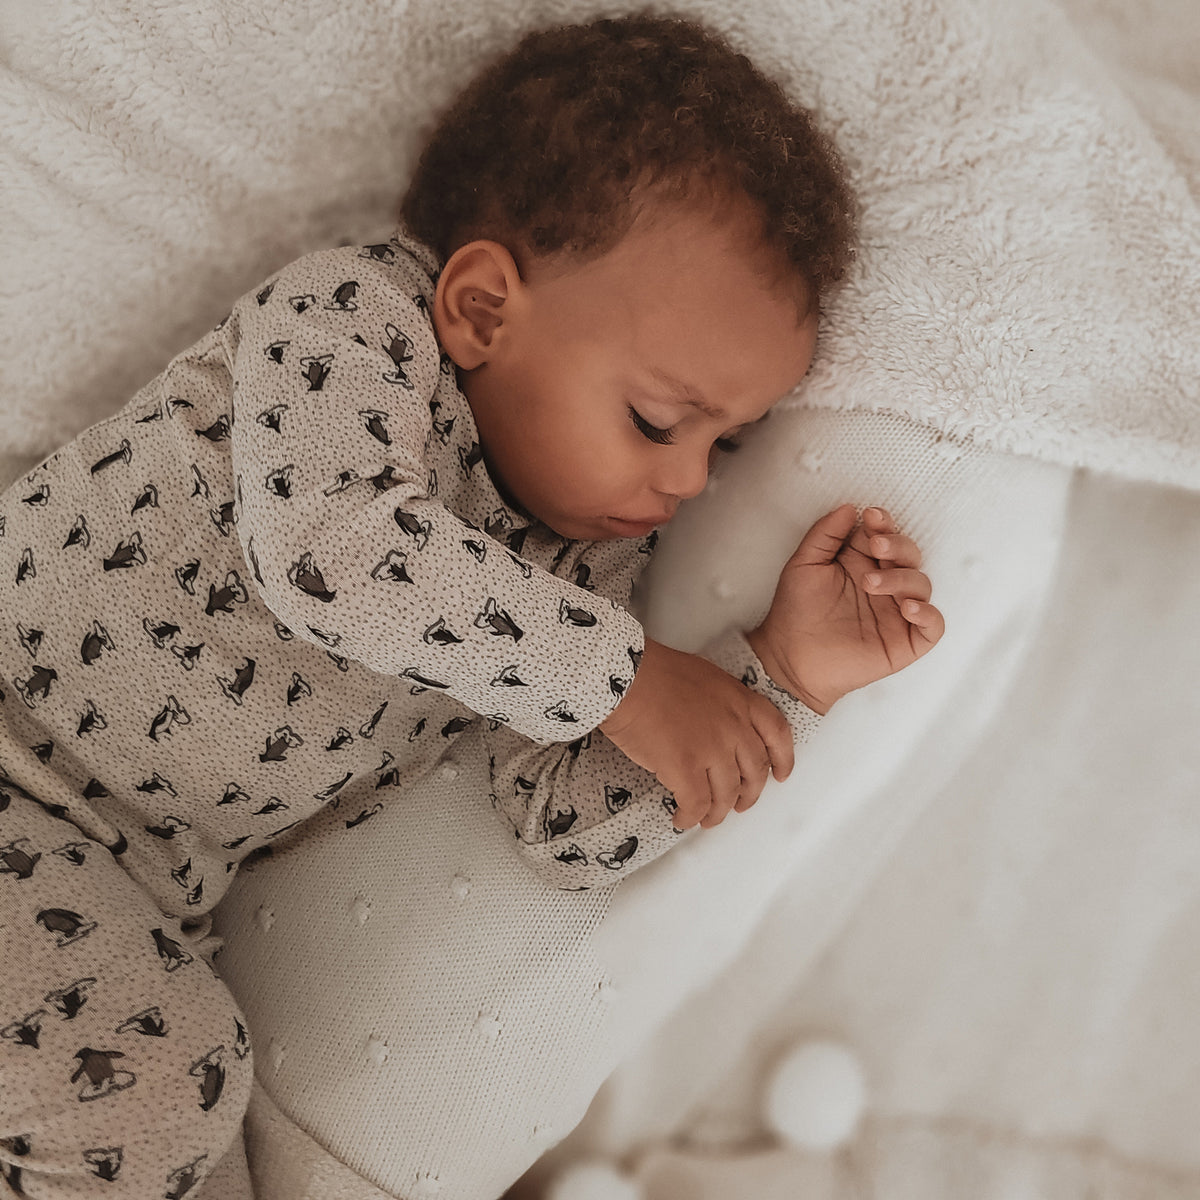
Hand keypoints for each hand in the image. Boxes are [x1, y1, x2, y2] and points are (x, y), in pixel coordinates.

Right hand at [599, 637, 794, 830]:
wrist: (627, 676)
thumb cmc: (653, 671)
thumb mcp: (703, 677)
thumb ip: (720, 703)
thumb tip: (713, 723)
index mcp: (740, 701)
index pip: (777, 733)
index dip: (782, 759)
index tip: (781, 774)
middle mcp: (734, 727)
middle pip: (754, 771)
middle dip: (748, 794)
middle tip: (740, 803)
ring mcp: (712, 749)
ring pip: (726, 794)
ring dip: (717, 812)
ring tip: (707, 817)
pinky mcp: (686, 768)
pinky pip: (697, 804)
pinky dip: (691, 816)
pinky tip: (682, 818)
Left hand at [747, 505, 943, 713]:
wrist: (790, 658)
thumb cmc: (795, 612)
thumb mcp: (804, 564)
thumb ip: (825, 534)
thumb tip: (850, 507)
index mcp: (862, 563)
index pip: (885, 535)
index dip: (884, 523)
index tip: (871, 517)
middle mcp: (884, 584)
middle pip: (910, 555)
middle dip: (897, 545)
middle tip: (876, 546)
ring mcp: (896, 612)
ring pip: (922, 584)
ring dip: (902, 578)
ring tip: (871, 584)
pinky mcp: (905, 641)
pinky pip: (934, 625)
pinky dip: (929, 614)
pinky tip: (907, 608)